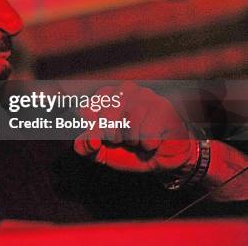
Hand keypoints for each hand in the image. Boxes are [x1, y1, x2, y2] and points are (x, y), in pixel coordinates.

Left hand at [74, 81, 197, 172]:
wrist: (160, 159)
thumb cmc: (127, 150)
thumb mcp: (99, 152)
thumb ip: (85, 146)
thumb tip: (92, 139)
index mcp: (104, 95)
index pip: (86, 110)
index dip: (94, 131)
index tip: (104, 138)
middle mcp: (124, 89)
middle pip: (106, 116)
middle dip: (112, 137)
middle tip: (123, 141)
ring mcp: (145, 95)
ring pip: (128, 121)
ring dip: (131, 140)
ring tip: (137, 141)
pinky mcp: (163, 107)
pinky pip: (147, 131)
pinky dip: (147, 144)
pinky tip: (152, 142)